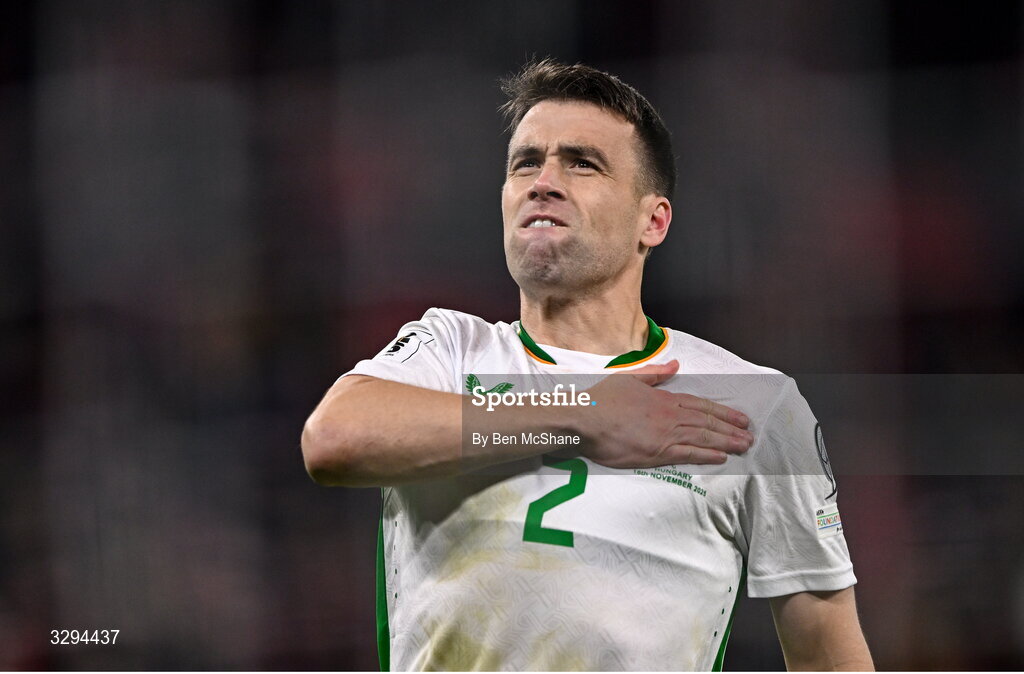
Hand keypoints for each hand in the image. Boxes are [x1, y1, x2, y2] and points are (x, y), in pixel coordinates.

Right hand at [577, 359, 752, 467]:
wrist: (585, 418)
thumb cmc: (603, 398)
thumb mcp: (629, 378)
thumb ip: (655, 374)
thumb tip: (675, 365)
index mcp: (663, 399)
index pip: (700, 405)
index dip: (722, 412)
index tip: (740, 417)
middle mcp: (670, 416)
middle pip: (707, 422)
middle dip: (730, 428)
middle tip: (749, 435)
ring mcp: (665, 435)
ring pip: (703, 438)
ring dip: (726, 442)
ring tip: (743, 446)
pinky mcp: (657, 453)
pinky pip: (688, 454)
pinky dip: (707, 455)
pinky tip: (721, 457)